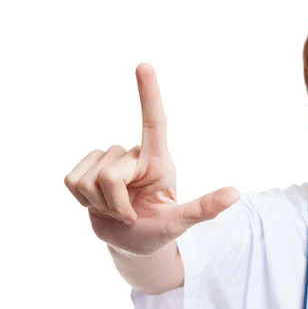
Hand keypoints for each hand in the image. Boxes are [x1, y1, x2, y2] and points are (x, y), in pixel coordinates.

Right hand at [64, 63, 239, 254]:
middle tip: (131, 214)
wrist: (131, 243)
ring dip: (101, 205)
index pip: (154, 122)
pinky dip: (83, 202)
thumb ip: (204, 208)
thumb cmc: (159, 229)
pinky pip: (72, 181)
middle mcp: (132, 154)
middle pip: (110, 174)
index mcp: (158, 159)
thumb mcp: (181, 221)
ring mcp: (107, 160)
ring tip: (118, 210)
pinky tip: (98, 206)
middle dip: (117, 204)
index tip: (144, 65)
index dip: (149, 94)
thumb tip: (236, 194)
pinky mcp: (83, 170)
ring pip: (90, 179)